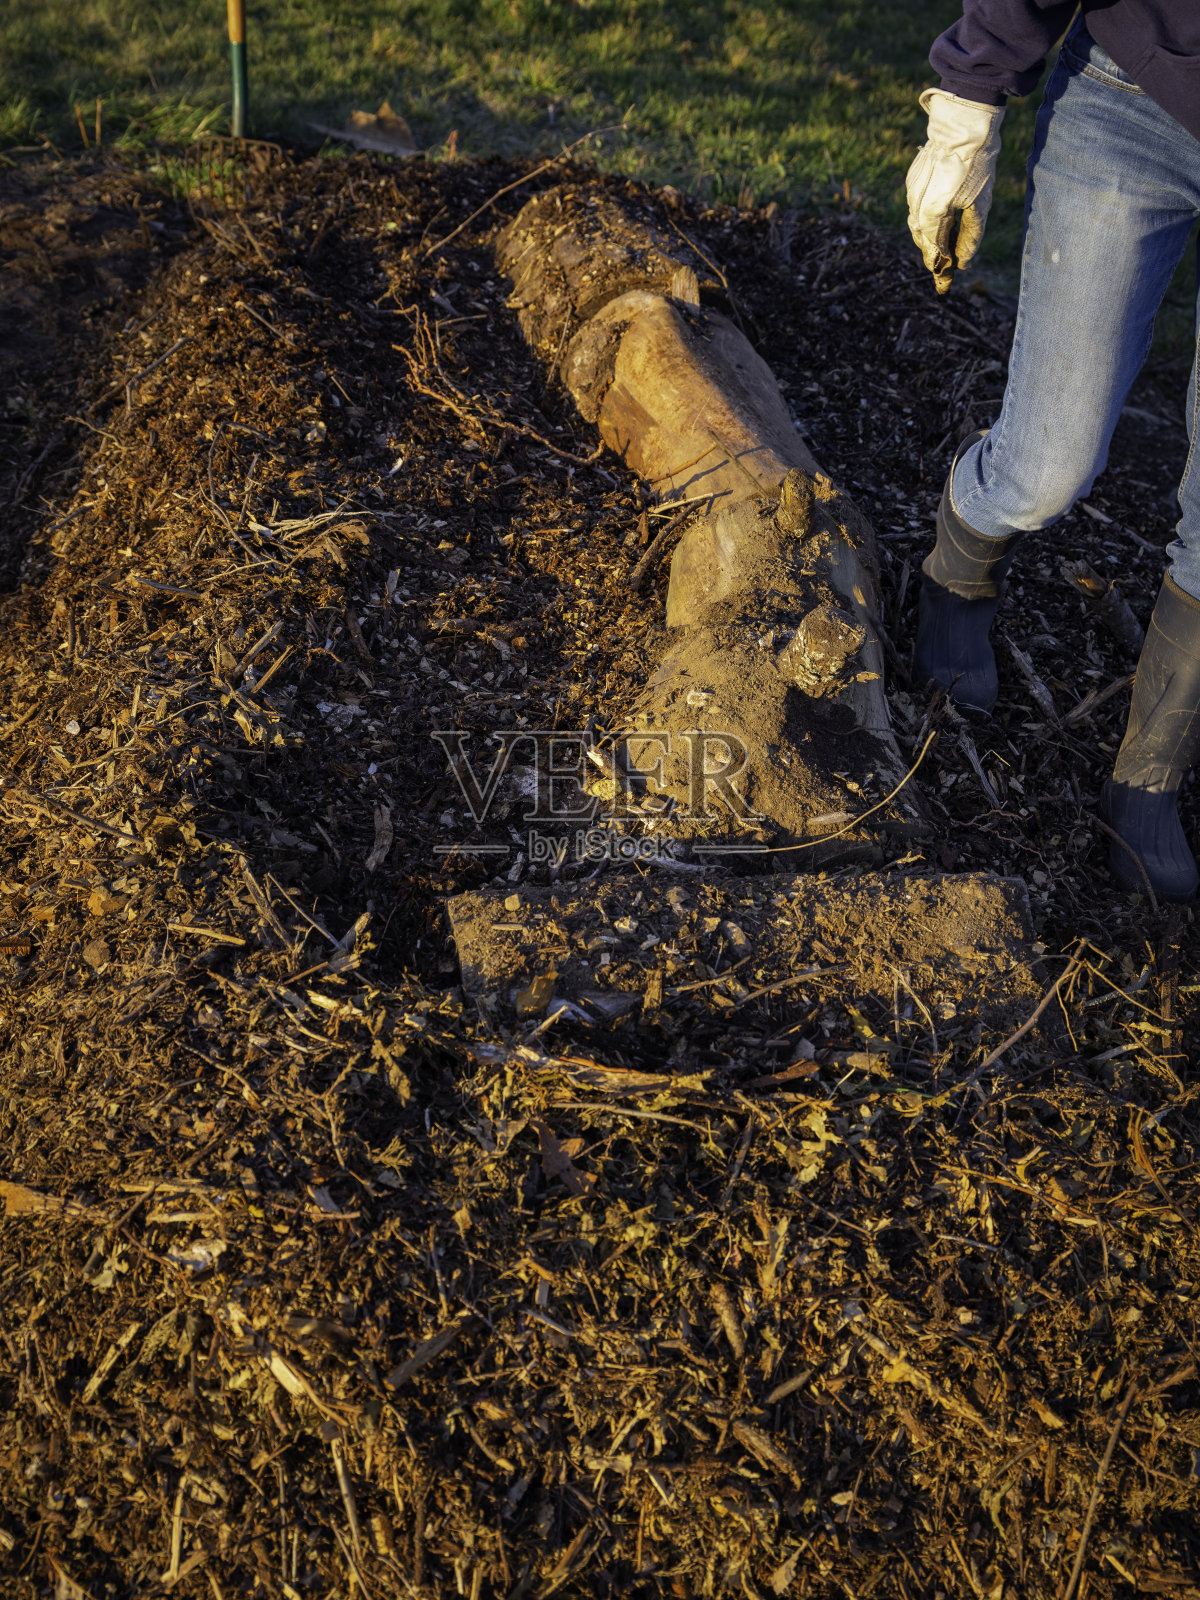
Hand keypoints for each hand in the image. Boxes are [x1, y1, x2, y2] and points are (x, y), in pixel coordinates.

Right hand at [907, 88, 1003, 293]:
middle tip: (943, 272)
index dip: (940, 268)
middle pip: (921, 240)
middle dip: (932, 256)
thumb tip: (964, 263)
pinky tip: (936, 223)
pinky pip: (915, 208)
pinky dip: (924, 220)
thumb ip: (970, 236)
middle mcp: (916, 205)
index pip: (933, 250)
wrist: (963, 123)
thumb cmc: (976, 163)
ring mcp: (912, 191)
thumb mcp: (980, 204)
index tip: (945, 285)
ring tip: (939, 251)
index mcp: (933, 214)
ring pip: (916, 225)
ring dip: (927, 239)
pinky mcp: (913, 180)